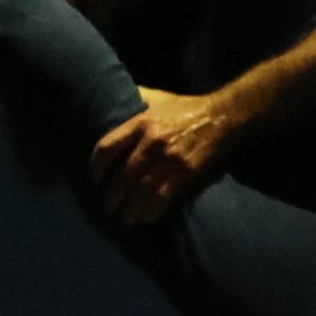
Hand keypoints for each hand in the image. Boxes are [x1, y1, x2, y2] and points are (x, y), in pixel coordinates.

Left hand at [85, 83, 241, 223]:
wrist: (221, 116)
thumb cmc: (184, 108)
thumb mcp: (156, 97)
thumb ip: (133, 99)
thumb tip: (109, 97)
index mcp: (141, 122)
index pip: (108, 146)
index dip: (97, 166)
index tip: (95, 179)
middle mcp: (153, 140)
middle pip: (124, 174)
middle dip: (113, 194)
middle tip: (107, 207)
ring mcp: (170, 158)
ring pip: (142, 189)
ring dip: (130, 208)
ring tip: (124, 218)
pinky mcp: (186, 172)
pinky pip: (164, 196)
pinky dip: (152, 209)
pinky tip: (146, 218)